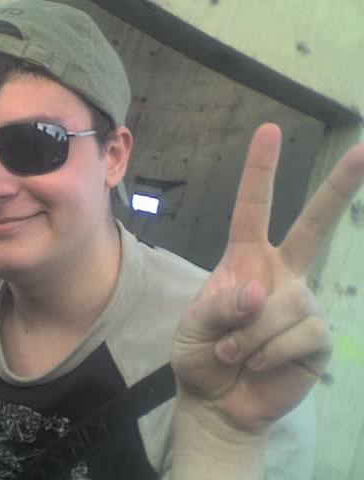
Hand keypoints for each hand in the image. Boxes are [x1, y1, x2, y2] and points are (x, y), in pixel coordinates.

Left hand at [172, 123, 363, 432]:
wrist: (217, 401)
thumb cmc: (201, 356)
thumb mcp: (192, 327)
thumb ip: (218, 305)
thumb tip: (260, 292)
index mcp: (245, 261)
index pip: (253, 209)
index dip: (260, 172)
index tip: (270, 130)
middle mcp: (280, 274)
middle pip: (314, 226)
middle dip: (339, 188)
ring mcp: (303, 304)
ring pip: (289, 302)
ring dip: (252, 335)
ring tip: (235, 353)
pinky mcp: (318, 339)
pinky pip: (301, 334)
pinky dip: (269, 353)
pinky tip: (257, 364)